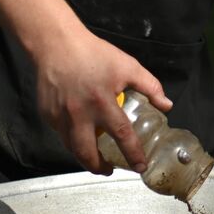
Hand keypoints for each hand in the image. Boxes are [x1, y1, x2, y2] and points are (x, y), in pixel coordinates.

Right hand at [32, 26, 172, 175]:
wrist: (56, 44)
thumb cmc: (94, 54)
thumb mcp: (128, 66)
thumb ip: (150, 87)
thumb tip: (166, 106)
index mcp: (102, 102)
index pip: (122, 135)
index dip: (133, 154)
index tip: (140, 166)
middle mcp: (79, 114)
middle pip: (87, 153)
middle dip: (100, 167)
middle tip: (110, 169)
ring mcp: (60, 116)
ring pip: (71, 147)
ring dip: (85, 157)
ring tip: (95, 159)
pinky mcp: (47, 114)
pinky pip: (61, 133)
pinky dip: (71, 139)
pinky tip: (80, 135)